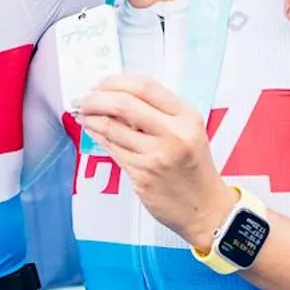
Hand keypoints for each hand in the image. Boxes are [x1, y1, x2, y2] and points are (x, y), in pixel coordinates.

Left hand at [77, 76, 235, 250]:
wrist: (205, 208)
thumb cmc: (193, 168)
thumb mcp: (188, 131)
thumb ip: (159, 112)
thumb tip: (117, 96)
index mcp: (186, 117)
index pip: (144, 87)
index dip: (115, 82)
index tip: (101, 84)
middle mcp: (173, 134)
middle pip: (123, 104)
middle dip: (96, 98)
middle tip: (84, 99)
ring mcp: (156, 156)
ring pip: (112, 128)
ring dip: (91, 118)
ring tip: (84, 114)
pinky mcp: (142, 176)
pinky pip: (112, 150)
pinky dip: (98, 137)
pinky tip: (93, 132)